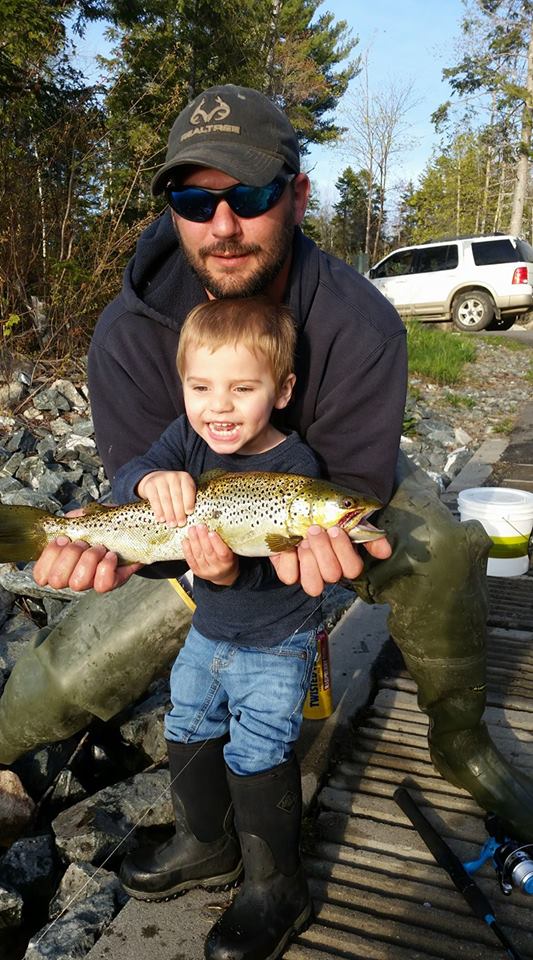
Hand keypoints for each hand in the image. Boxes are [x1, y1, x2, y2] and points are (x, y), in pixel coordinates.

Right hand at [32, 508, 142, 593]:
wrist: (134, 530)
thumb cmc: (107, 526)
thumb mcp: (86, 517)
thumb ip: (73, 519)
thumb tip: (67, 520)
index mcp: (63, 563)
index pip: (41, 575)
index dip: (48, 557)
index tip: (62, 539)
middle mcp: (75, 576)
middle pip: (57, 580)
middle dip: (69, 555)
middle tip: (82, 542)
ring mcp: (93, 581)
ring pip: (78, 582)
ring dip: (88, 559)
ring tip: (99, 547)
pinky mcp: (113, 582)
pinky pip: (102, 585)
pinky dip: (106, 566)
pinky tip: (111, 555)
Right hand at [137, 470, 195, 526]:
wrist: (155, 479)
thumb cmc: (173, 489)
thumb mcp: (183, 489)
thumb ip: (188, 499)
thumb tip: (188, 516)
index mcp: (185, 477)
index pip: (188, 489)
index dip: (189, 502)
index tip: (189, 513)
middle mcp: (173, 476)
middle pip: (177, 496)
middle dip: (179, 512)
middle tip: (181, 523)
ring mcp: (160, 479)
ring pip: (166, 499)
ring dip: (169, 514)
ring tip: (172, 524)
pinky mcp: (150, 485)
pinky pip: (155, 500)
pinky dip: (158, 511)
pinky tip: (161, 519)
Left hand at [182, 525, 238, 585]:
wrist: (224, 575)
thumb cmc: (228, 560)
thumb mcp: (231, 551)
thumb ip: (225, 542)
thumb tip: (216, 526)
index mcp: (227, 563)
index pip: (222, 553)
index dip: (216, 542)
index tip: (211, 532)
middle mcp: (216, 568)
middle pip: (208, 552)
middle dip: (203, 538)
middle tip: (200, 526)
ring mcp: (205, 571)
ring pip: (198, 555)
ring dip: (194, 540)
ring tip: (192, 530)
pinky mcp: (197, 571)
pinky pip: (190, 560)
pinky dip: (187, 549)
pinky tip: (185, 541)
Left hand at [270, 525, 390, 596]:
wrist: (303, 505)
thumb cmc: (330, 513)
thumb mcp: (351, 517)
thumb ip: (368, 533)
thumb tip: (385, 552)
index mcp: (346, 560)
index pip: (352, 569)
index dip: (343, 551)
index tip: (335, 529)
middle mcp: (329, 571)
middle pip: (332, 575)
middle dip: (323, 551)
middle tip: (315, 529)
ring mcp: (309, 573)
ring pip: (313, 586)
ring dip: (309, 562)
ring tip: (304, 540)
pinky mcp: (289, 571)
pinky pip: (289, 577)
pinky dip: (288, 561)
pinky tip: (289, 544)